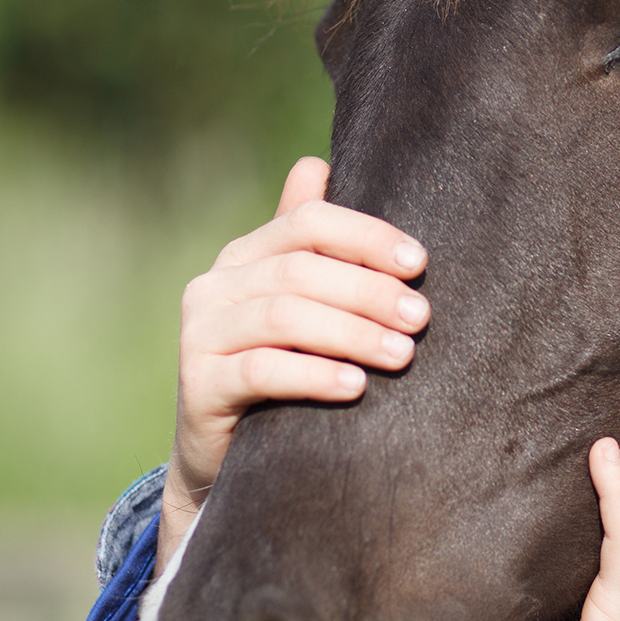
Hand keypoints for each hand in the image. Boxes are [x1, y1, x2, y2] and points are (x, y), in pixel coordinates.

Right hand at [160, 156, 428, 565]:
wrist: (225, 459)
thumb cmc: (280, 371)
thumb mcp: (298, 308)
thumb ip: (311, 245)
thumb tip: (317, 162)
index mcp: (246, 255)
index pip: (308, 222)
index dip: (366, 236)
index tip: (420, 263)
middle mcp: (216, 285)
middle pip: (301, 269)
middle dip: (369, 290)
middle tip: (421, 318)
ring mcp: (200, 334)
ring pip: (284, 317)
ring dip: (352, 333)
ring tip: (402, 354)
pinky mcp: (198, 384)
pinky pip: (261, 370)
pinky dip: (313, 375)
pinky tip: (355, 386)